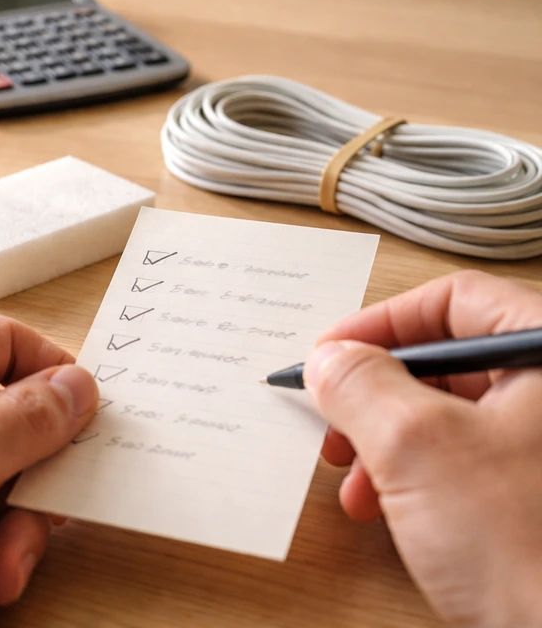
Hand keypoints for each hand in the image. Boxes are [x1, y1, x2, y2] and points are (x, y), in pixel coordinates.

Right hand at [303, 270, 541, 626]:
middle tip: (334, 420)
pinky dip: (414, 474)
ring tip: (351, 477)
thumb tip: (330, 359)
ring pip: (450, 414)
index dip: (382, 322)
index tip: (332, 353)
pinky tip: (383, 506)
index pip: (456, 300)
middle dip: (375, 394)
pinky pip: (466, 459)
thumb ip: (360, 384)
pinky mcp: (537, 494)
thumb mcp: (415, 446)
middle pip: (449, 361)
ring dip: (385, 441)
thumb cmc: (532, 551)